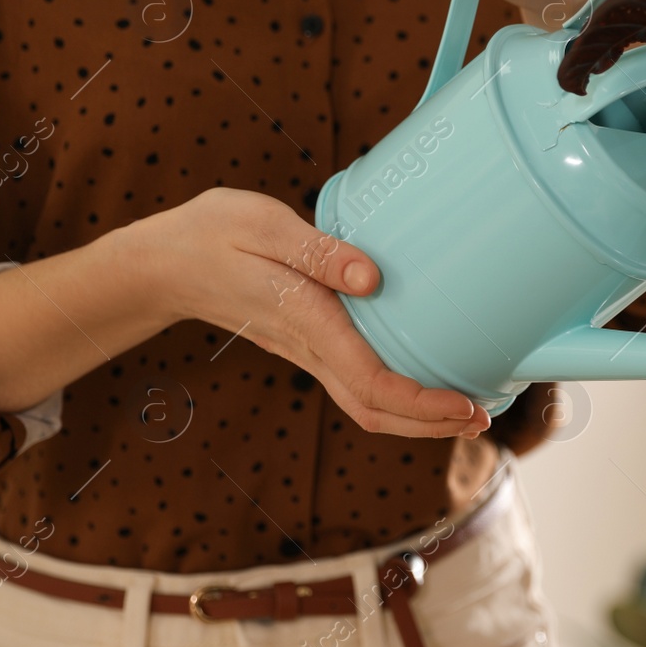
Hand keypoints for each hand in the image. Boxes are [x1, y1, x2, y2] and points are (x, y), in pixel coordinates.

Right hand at [138, 188, 491, 438]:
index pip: (369, 380)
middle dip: (430, 423)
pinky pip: (354, 384)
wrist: (163, 263)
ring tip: (465, 409)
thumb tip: (372, 277)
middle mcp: (308, 347)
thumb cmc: (214, 233)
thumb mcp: (262, 223)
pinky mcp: (306, 345)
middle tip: (482, 419)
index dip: (422, 402)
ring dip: (416, 416)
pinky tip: (422, 381)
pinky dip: (394, 395)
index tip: (467, 406)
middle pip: (373, 409)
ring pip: (364, 404)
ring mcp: (306, 352)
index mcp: (304, 318)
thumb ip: (317, 250)